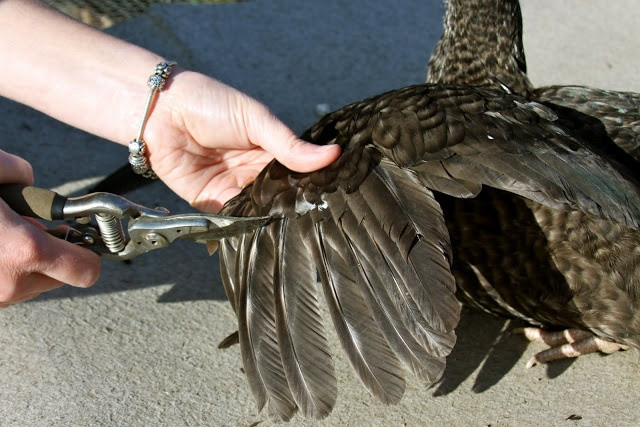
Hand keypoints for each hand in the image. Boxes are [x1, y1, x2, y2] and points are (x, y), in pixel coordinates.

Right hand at [0, 150, 99, 307]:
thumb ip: (18, 171)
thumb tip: (26, 179)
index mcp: (23, 251)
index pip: (88, 270)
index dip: (91, 252)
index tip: (81, 234)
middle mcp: (11, 283)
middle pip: (62, 276)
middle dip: (54, 252)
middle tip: (30, 228)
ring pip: (33, 284)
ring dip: (28, 263)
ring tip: (4, 235)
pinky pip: (7, 287)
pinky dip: (5, 270)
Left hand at [143, 70, 340, 211]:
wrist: (161, 110)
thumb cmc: (210, 102)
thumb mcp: (257, 119)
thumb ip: (289, 144)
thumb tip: (332, 154)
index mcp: (270, 151)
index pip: (297, 175)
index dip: (309, 187)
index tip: (327, 200)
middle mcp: (254, 173)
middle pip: (278, 198)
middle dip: (288, 209)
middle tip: (308, 221)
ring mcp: (232, 189)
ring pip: (256, 213)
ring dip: (265, 221)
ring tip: (283, 230)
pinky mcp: (209, 202)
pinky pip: (229, 220)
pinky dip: (239, 227)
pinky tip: (253, 231)